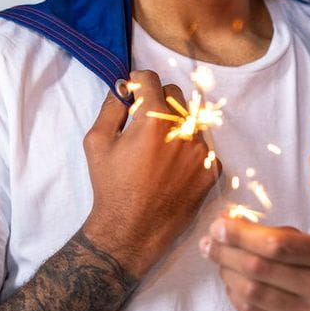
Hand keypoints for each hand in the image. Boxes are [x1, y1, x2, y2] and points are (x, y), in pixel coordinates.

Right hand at [81, 70, 221, 277]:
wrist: (132, 231)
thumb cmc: (110, 186)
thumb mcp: (97, 142)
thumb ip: (111, 107)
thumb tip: (123, 87)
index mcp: (154, 120)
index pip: (151, 79)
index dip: (138, 82)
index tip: (133, 92)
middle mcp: (183, 130)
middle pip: (175, 94)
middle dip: (158, 100)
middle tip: (143, 121)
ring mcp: (202, 150)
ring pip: (191, 119)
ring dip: (175, 124)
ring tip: (157, 150)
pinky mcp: (212, 169)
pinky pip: (203, 145)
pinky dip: (188, 149)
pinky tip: (172, 167)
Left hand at [200, 217, 309, 310]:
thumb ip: (275, 234)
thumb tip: (228, 226)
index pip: (277, 244)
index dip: (241, 234)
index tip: (218, 226)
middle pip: (259, 268)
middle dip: (226, 252)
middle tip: (208, 243)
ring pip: (251, 293)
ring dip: (226, 273)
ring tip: (219, 261)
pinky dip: (234, 295)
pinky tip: (231, 282)